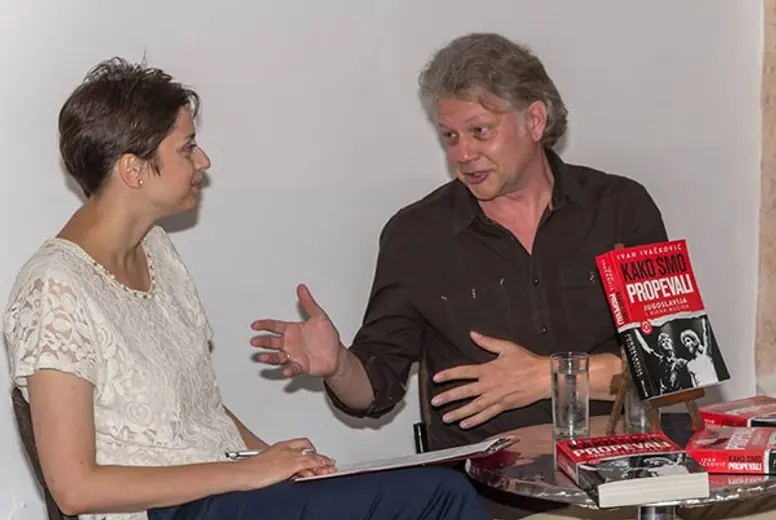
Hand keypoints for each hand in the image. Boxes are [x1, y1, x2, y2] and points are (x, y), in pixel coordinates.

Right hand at [236, 438, 335, 488]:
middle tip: (326, 462)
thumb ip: (278, 467)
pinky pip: (310, 463)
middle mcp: (285, 449)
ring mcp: (289, 456)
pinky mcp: (291, 464)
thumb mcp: (266, 466)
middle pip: (307, 449)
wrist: (242, 473)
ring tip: (330, 468)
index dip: (309, 450)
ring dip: (322, 462)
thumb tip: (285, 474)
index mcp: (279, 447)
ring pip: (311, 456)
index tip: (315, 456)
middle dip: (318, 456)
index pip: (299, 444)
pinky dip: (319, 465)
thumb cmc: (248, 471)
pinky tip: (324, 469)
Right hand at [251, 284, 342, 376]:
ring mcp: (294, 355)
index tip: (255, 325)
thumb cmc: (327, 337)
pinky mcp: (301, 366)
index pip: (274, 326)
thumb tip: (302, 288)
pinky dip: (289, 370)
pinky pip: (293, 368)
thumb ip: (309, 303)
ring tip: (262, 357)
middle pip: (272, 342)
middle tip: (254, 341)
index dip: (264, 325)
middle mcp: (290, 343)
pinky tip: (286, 370)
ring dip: (269, 357)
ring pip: (277, 356)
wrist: (336, 355)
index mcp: (292, 330)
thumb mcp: (319, 317)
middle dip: (262, 341)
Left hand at [431, 331, 550, 428]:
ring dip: (458, 413)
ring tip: (446, 417)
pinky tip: (465, 424)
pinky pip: (486, 415)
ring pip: (473, 407)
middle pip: (464, 392)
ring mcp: (496, 397)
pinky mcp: (503, 406)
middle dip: (448, 397)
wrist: (543, 377)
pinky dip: (475, 420)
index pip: (463, 372)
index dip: (449, 375)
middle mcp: (489, 385)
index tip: (436, 378)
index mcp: (488, 369)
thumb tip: (473, 334)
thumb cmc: (527, 362)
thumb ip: (487, 342)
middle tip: (435, 402)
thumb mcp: (506, 347)